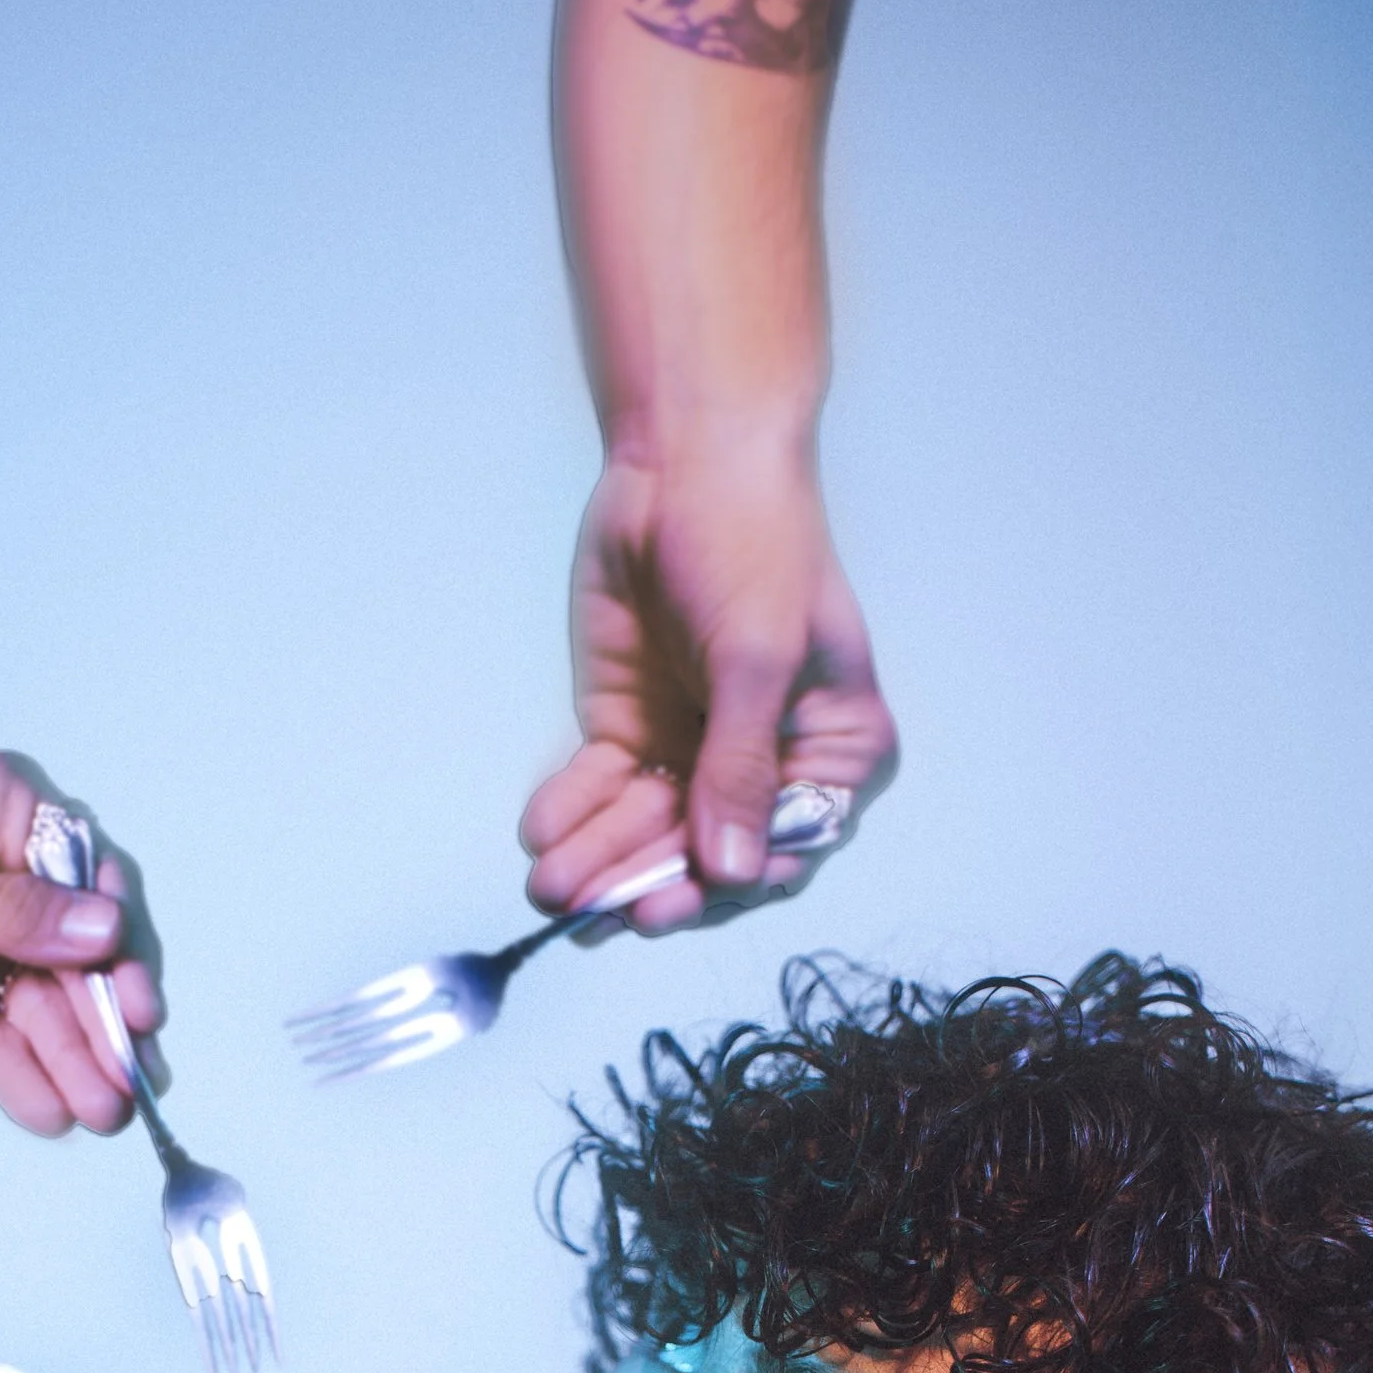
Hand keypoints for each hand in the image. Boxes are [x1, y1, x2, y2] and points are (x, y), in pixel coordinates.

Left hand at [0, 750, 162, 1135]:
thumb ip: (0, 910)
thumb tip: (102, 929)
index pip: (84, 877)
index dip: (117, 940)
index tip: (135, 999)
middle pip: (81, 956)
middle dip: (106, 1017)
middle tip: (129, 1075)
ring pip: (54, 1012)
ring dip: (81, 1061)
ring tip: (101, 1111)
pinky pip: (9, 1053)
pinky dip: (33, 1083)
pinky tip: (53, 1112)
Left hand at [521, 445, 895, 930]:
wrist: (684, 462)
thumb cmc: (754, 542)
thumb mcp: (758, 657)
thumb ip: (740, 768)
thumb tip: (733, 871)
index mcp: (830, 752)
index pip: (783, 850)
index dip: (723, 889)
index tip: (662, 909)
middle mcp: (765, 767)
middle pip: (704, 853)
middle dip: (642, 882)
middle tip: (588, 910)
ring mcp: (695, 754)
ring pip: (645, 831)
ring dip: (596, 859)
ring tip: (548, 887)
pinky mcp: (633, 732)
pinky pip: (601, 790)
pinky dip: (570, 813)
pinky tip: (542, 831)